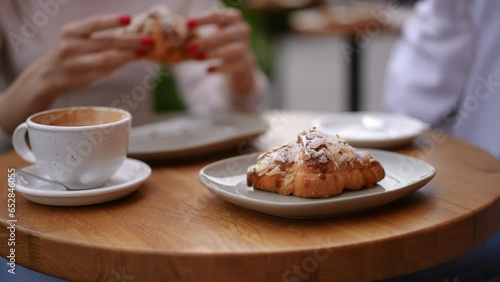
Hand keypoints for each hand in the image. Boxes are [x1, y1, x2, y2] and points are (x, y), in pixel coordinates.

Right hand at [38, 14, 152, 95]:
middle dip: (130, 41)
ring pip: (106, 59)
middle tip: (149, 41)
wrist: (49, 75)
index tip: (129, 19)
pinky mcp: (81, 78)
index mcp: (71, 31)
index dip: (112, 21)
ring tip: (143, 53)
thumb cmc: (71, 52)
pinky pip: (105, 71)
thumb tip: (132, 34)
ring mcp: (75, 63)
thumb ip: (101, 37)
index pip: (94, 23)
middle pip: (106, 42)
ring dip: (128, 55)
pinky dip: (120, 65)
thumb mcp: (78, 38)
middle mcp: (70, 46)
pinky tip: (131, 60)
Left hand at [185, 9, 256, 95]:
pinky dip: (221, 68)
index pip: (218, 16)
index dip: (203, 19)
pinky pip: (235, 66)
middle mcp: (242, 30)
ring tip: (200, 59)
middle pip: (226, 35)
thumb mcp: (210, 32)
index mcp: (233, 18)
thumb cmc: (219, 42)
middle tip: (190, 48)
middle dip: (207, 41)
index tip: (187, 24)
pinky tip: (208, 70)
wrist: (239, 60)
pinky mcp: (246, 63)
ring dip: (216, 54)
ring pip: (234, 50)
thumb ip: (198, 32)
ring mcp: (246, 47)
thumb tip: (177, 35)